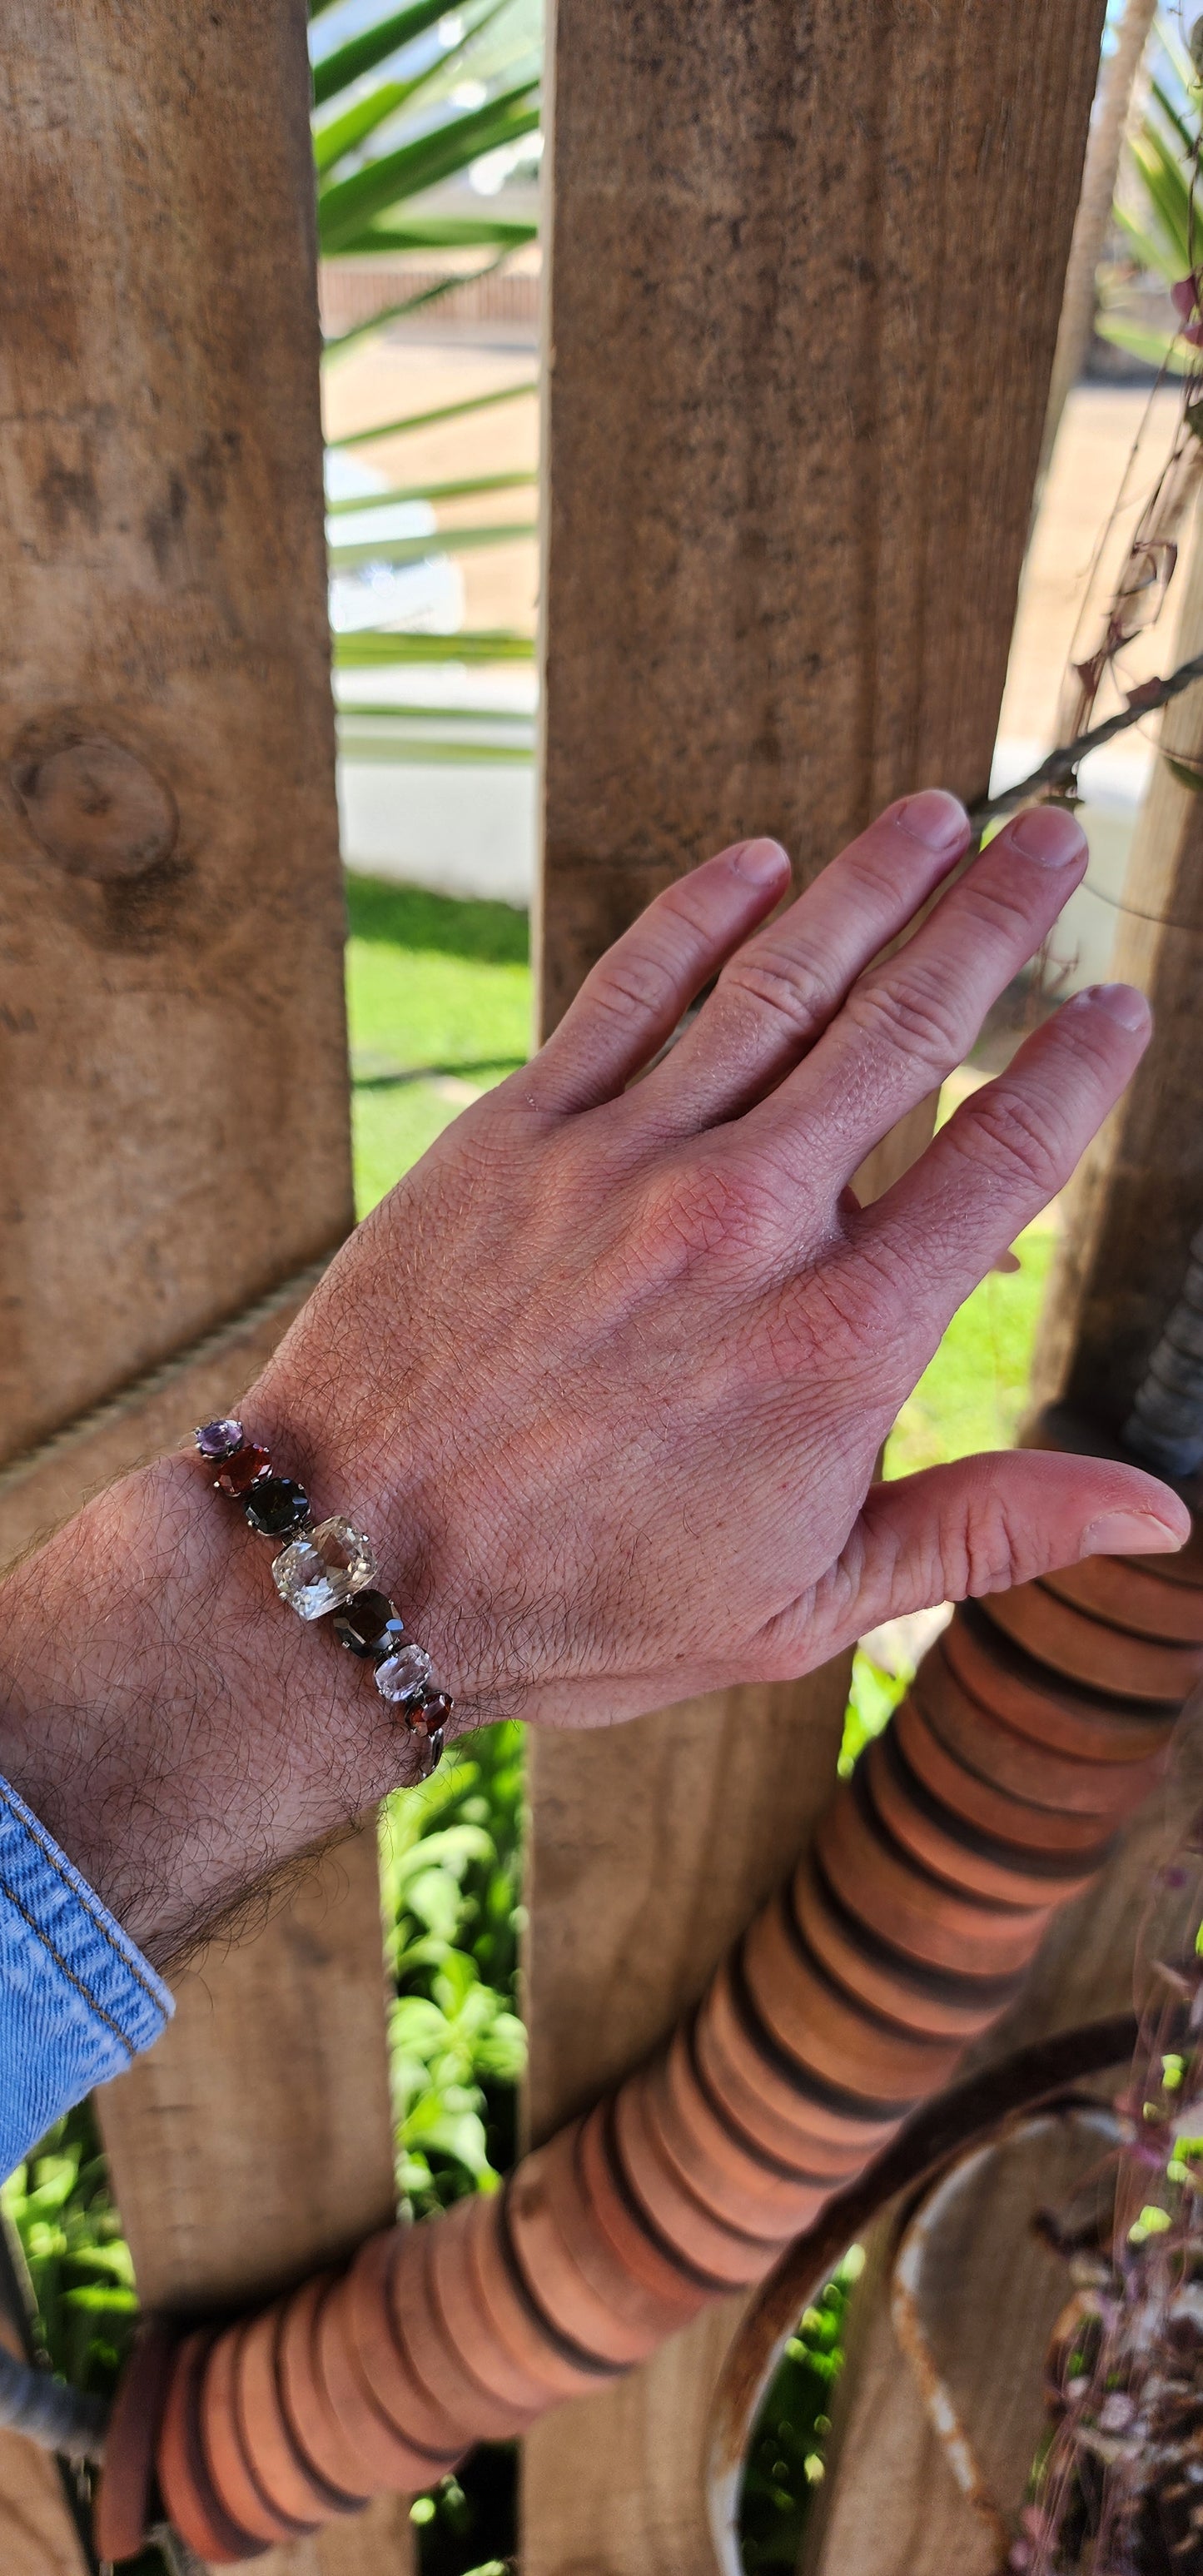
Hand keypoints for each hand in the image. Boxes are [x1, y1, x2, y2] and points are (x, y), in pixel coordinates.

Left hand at [254, 787, 1188, 1736]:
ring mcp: (629, 1160)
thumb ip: (988, 1527)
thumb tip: (1159, 1508)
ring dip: (870, 882)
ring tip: (935, 815)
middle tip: (1052, 837)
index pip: (1002, 1162)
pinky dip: (701, 912)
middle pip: (910, 1028)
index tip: (1120, 1002)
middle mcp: (750, 1224)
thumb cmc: (586, 1606)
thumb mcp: (809, 1602)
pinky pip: (629, 988)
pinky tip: (758, 859)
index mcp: (841, 1340)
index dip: (1076, 1070)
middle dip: (997, 919)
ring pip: (781, 981)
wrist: (357, 1570)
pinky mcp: (519, 1129)